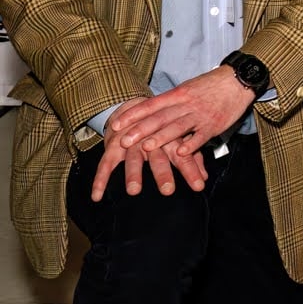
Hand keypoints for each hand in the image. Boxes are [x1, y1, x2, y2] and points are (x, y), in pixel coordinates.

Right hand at [90, 98, 207, 200]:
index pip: (184, 155)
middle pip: (158, 157)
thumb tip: (204, 178)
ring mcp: (131, 142)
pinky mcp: (112, 146)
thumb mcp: (177, 140)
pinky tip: (97, 196)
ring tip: (134, 190)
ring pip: (133, 158)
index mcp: (170, 138)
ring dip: (133, 174)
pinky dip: (100, 179)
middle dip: (163, 173)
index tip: (199, 185)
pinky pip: (105, 164)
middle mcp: (151, 140)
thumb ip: (192, 159)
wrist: (135, 107)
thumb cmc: (160, 129)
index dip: (192, 170)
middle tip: (168, 190)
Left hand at [108, 66, 253, 160]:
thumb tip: (148, 111)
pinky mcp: (215, 124)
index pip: (151, 105)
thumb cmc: (211, 85)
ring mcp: (201, 115)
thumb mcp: (188, 88)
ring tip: (146, 147)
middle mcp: (187, 104)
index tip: (115, 124)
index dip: (133, 114)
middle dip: (141, 129)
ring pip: (178, 126)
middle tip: (123, 140)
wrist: (239, 79)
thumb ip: (170, 101)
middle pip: (161, 117)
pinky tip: (181, 153)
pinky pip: (202, 136)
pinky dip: (192, 144)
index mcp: (178, 94)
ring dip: (162, 137)